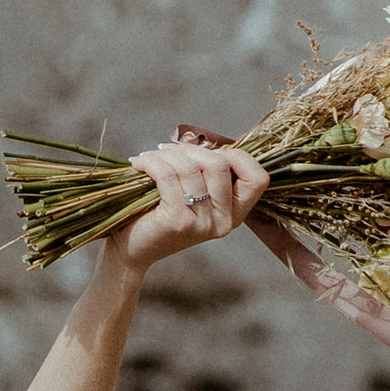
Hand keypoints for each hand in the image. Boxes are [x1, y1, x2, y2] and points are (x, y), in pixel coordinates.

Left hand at [116, 134, 270, 274]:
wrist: (131, 249)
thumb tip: (199, 141)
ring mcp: (203, 224)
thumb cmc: (159, 215)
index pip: (257, 179)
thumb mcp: (192, 193)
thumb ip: (205, 172)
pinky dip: (151, 162)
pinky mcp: (179, 222)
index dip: (237, 157)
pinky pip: (168, 175)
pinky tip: (139, 163)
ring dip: (166, 155)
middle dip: (190, 150)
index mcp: (234, 214)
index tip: (208, 152)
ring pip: (191, 167)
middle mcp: (224, 222)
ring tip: (149, 158)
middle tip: (166, 152)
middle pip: (220, 164)